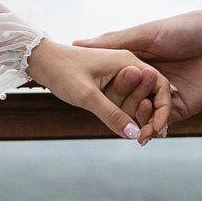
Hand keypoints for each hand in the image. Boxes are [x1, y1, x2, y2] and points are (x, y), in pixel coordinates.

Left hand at [28, 41, 172, 143]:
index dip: (160, 111)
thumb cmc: (62, 71)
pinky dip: (126, 114)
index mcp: (128, 61)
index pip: (159, 86)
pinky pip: (124, 100)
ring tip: (137, 138)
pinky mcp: (108, 82)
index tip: (154, 132)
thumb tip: (134, 135)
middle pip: (150, 95)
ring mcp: (118, 74)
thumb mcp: (87, 96)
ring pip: (137, 99)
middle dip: (149, 117)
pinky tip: (125, 129)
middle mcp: (127, 65)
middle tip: (144, 140)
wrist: (40, 61)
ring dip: (138, 117)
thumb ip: (111, 115)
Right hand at [75, 10, 201, 118]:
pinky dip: (153, 128)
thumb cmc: (183, 29)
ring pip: (143, 114)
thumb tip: (77, 43)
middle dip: (119, 110)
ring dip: (136, 122)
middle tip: (112, 114)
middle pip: (127, 101)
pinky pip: (163, 122)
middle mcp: (148, 81)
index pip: (115, 81)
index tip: (87, 96)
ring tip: (130, 128)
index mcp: (138, 62)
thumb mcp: (145, 33)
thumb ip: (114, 41)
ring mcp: (164, 96)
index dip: (103, 90)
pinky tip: (146, 133)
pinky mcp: (181, 107)